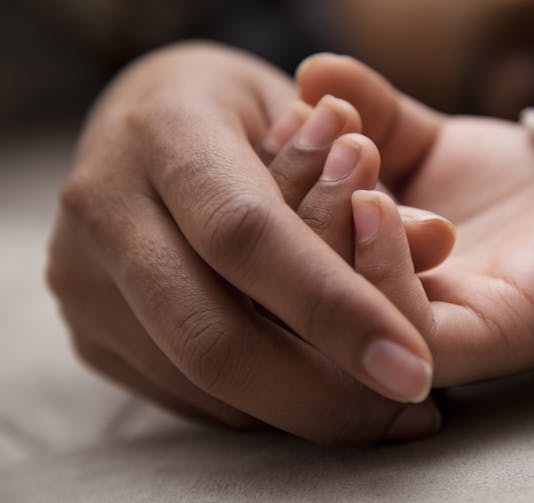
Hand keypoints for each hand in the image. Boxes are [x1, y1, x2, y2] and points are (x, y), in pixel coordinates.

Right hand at [46, 42, 442, 443]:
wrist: (140, 121)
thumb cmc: (240, 110)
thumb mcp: (304, 110)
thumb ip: (368, 176)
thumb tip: (439, 243)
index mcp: (163, 131)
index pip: (249, 234)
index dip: (336, 308)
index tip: (415, 368)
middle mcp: (105, 207)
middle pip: (212, 333)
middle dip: (321, 394)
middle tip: (407, 418)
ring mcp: (83, 277)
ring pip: (198, 378)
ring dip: (299, 412)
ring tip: (379, 415)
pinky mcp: (87, 328)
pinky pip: (183, 390)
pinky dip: (259, 405)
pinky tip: (316, 399)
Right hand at [297, 54, 533, 385]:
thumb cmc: (497, 177)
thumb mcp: (421, 136)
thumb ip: (370, 108)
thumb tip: (311, 69)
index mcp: (348, 264)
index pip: (283, 240)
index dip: (277, 181)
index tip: (291, 117)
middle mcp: (370, 309)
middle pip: (297, 279)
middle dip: (300, 198)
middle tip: (323, 132)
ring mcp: (410, 336)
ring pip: (340, 309)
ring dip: (332, 226)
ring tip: (353, 156)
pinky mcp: (463, 347)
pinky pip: (404, 327)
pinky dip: (380, 267)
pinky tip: (377, 208)